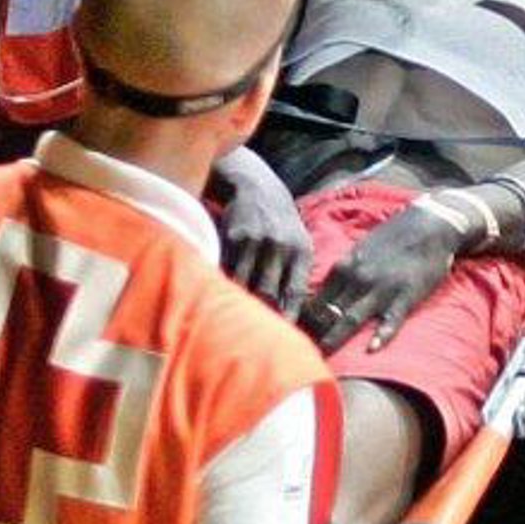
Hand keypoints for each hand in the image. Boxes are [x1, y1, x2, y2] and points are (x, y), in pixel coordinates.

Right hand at [211, 150, 311, 318]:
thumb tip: (291, 317)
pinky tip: (223, 297)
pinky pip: (229, 271)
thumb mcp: (298, 242)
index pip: (295, 292)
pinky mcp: (234, 238)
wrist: (256, 186)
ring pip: (246, 285)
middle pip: (269, 293)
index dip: (288, 317)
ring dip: (241, 304)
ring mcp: (256, 241)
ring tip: (236, 322)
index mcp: (301, 250)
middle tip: (254, 334)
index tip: (280, 336)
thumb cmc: (281, 224)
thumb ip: (297, 275)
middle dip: (262, 316)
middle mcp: (281, 246)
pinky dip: (227, 286)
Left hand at [301, 204, 460, 353]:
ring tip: (321, 358)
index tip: (298, 336)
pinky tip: (372, 349)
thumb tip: (326, 294)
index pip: (316, 300)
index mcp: (345, 266)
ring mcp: (381, 289)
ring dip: (335, 339)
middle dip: (314, 334)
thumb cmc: (394, 236)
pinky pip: (390, 320)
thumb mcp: (361, 249)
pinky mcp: (405, 297)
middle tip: (302, 354)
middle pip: (328, 313)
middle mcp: (358, 278)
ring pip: (351, 319)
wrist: (430, 224)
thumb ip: (344, 271)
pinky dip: (381, 335)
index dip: (305, 320)